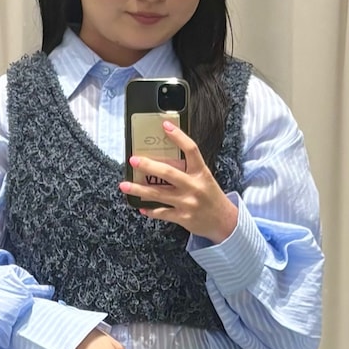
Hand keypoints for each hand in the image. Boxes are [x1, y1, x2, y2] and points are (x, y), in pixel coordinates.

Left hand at [119, 121, 238, 242]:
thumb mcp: (204, 178)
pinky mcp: (183, 218)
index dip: (178, 136)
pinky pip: (162, 213)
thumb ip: (188, 170)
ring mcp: (188, 203)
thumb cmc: (211, 197)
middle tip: (133, 160)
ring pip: (159, 194)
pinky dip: (150, 210)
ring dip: (139, 189)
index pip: (191, 150)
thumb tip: (163, 160)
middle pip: (168, 173)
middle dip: (148, 166)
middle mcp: (194, 186)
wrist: (224, 222)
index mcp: (201, 172)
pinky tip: (140, 206)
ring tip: (124, 185)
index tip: (165, 126)